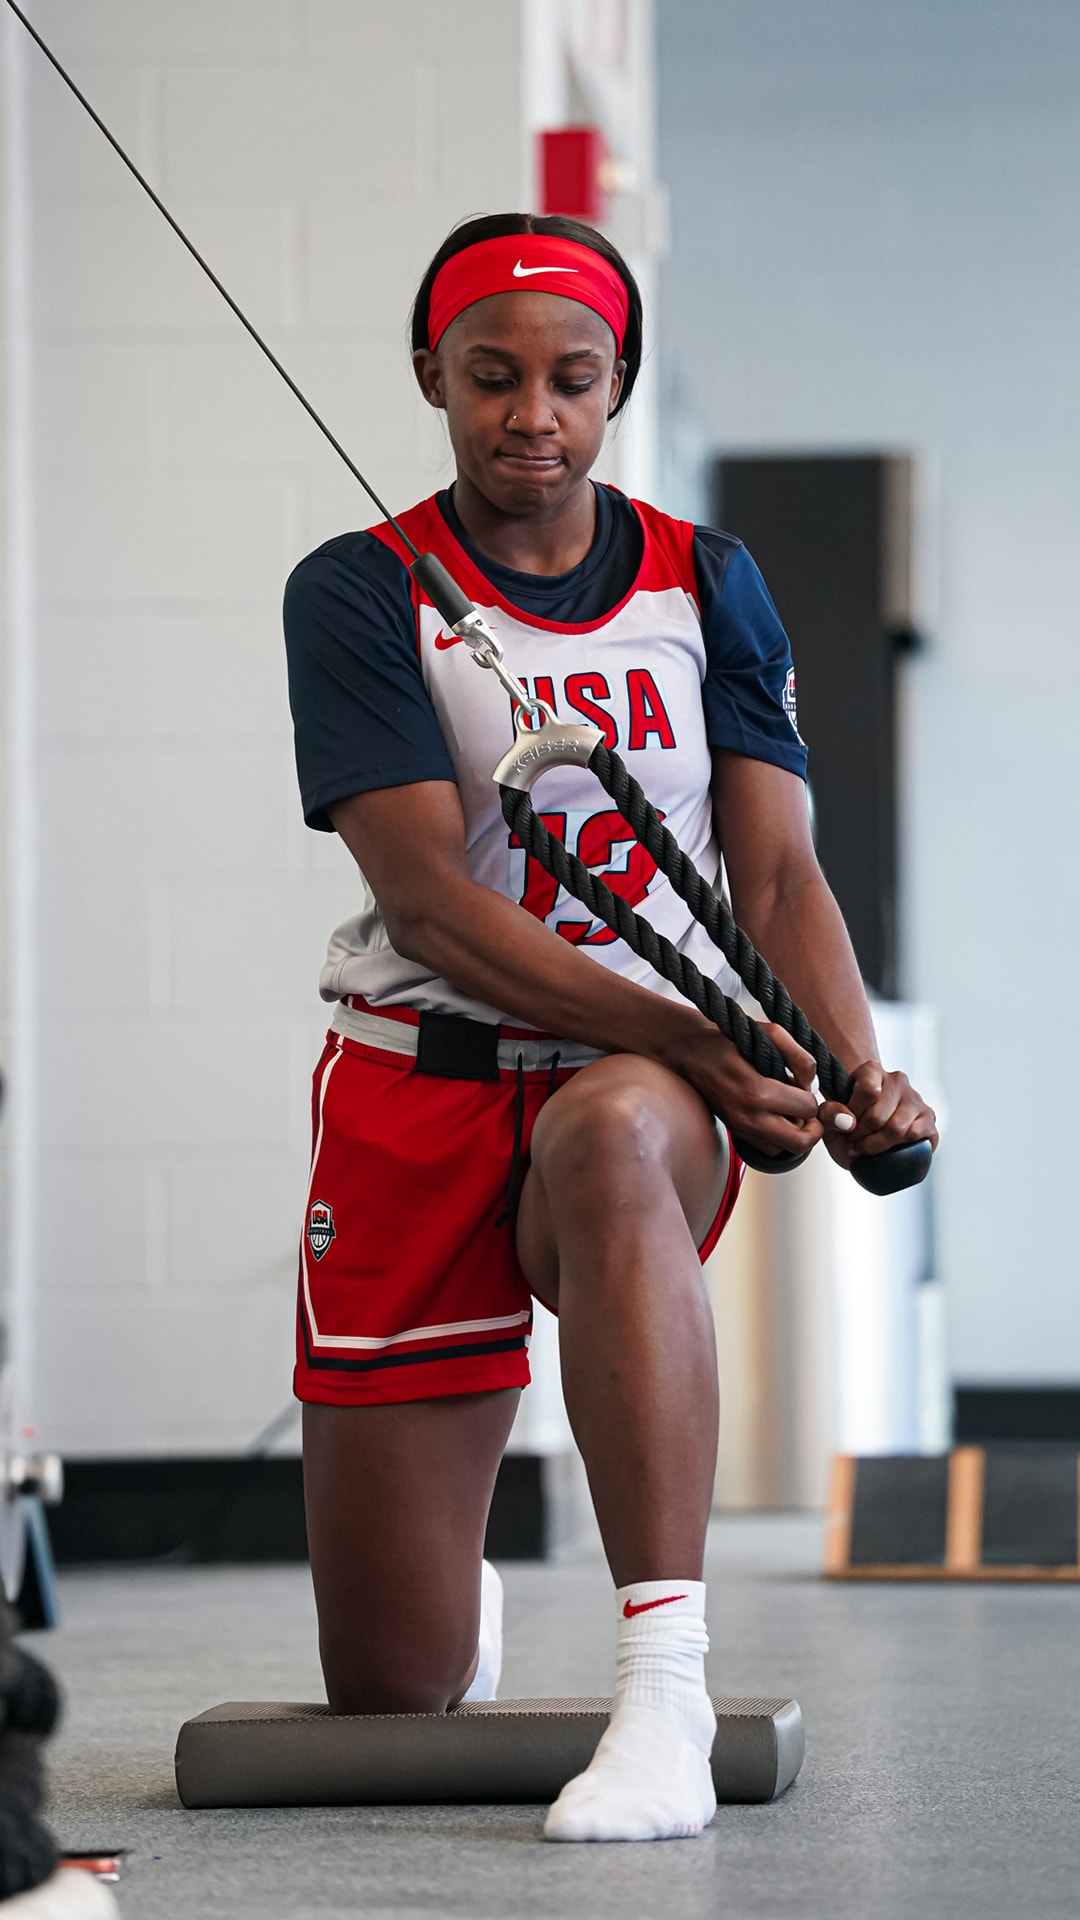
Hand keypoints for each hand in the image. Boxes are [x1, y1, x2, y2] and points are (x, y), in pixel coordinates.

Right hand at [677, 1021, 824, 1160]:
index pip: (808, 1107)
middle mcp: (749, 1117)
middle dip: (813, 1125)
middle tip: (808, 1109)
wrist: (690, 1052)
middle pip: (801, 1142)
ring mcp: (741, 1129)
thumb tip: (813, 1084)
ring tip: (789, 1109)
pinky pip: (769, 1148)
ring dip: (795, 1131)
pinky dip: (779, 1137)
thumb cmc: (729, 1040)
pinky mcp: (736, 1133)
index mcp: (758, 1092)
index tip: (802, 1082)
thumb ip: (799, 1055)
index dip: (812, 1094)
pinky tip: (775, 1115)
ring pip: (786, 1149)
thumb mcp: (769, 1033)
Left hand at [818, 1061, 938, 1170]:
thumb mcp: (830, 1115)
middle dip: (861, 1137)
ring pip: (897, 1129)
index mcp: (872, 1070)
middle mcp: (898, 1079)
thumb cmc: (847, 1118)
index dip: (852, 1115)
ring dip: (876, 1146)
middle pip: (878, 1115)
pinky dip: (899, 1148)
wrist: (867, 1127)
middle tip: (852, 1143)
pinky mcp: (929, 1117)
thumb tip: (848, 1123)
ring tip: (865, 1149)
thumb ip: (830, 1113)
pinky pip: (916, 1136)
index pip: (867, 1092)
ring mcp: (916, 1098)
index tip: (844, 1126)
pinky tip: (886, 1151)